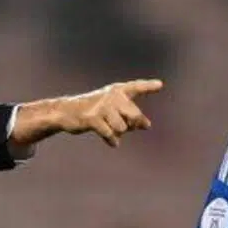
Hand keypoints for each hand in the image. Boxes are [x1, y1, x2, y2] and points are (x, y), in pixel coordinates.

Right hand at [15, 79, 163, 148]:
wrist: (67, 112)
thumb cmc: (95, 111)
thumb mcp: (114, 111)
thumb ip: (132, 116)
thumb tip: (147, 126)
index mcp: (118, 91)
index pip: (136, 87)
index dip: (148, 87)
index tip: (160, 85)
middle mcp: (112, 95)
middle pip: (134, 115)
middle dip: (132, 125)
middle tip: (124, 127)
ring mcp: (102, 106)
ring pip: (123, 128)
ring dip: (119, 133)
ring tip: (111, 130)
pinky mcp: (93, 118)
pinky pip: (110, 134)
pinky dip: (112, 141)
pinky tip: (113, 143)